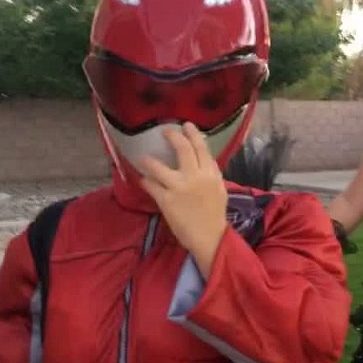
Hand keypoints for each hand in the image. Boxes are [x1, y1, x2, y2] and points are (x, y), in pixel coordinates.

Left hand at [140, 123, 228, 275]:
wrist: (210, 237)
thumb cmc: (215, 214)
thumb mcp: (219, 189)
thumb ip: (211, 173)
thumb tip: (204, 160)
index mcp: (210, 174)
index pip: (201, 148)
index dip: (192, 134)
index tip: (185, 125)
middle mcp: (195, 177)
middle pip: (182, 149)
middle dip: (172, 136)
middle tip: (164, 131)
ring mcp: (179, 188)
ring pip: (159, 167)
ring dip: (149, 161)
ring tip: (143, 158)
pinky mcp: (166, 200)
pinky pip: (151, 185)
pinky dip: (145, 181)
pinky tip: (143, 179)